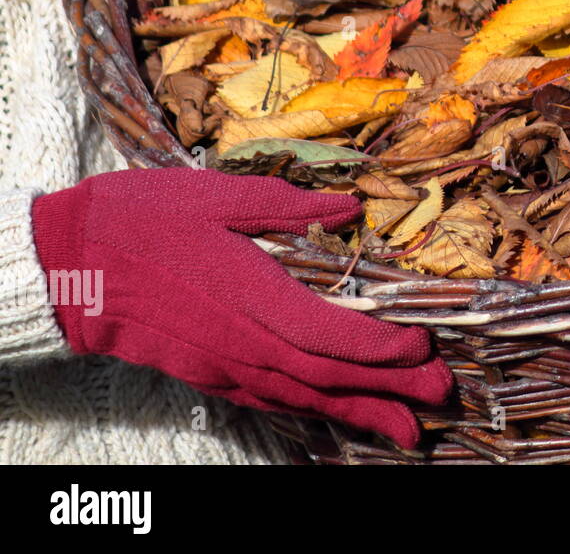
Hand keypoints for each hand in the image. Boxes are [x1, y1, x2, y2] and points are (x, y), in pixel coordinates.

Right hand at [30, 167, 451, 448]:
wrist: (69, 268)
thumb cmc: (144, 221)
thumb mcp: (216, 196)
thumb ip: (288, 206)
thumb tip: (351, 208)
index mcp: (249, 294)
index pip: (327, 334)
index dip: (379, 347)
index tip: (424, 348)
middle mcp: (242, 342)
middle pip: (327, 376)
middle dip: (390, 391)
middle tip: (442, 399)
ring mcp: (224, 365)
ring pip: (303, 399)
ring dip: (360, 414)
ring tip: (408, 432)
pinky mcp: (209, 375)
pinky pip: (270, 403)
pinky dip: (312, 412)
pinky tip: (337, 416)